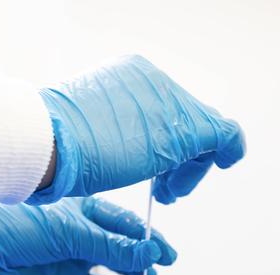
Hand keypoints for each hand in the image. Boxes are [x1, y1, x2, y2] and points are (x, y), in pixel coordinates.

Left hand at [0, 197, 176, 274]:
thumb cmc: (18, 226)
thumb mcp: (71, 233)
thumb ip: (112, 247)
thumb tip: (149, 253)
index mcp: (84, 208)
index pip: (125, 222)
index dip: (147, 235)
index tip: (165, 250)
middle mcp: (81, 230)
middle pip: (122, 243)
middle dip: (144, 253)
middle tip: (165, 264)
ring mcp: (73, 254)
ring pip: (111, 264)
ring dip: (130, 270)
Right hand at [34, 55, 244, 204]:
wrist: (50, 143)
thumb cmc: (54, 145)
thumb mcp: (83, 128)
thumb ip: (107, 129)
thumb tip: (115, 145)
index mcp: (125, 75)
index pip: (159, 107)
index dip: (160, 142)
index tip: (152, 170)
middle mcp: (150, 78)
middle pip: (181, 118)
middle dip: (177, 158)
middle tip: (166, 190)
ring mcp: (168, 100)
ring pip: (199, 130)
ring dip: (190, 167)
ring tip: (171, 194)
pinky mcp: (185, 127)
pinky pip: (223, 134)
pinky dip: (229, 149)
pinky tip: (229, 163)